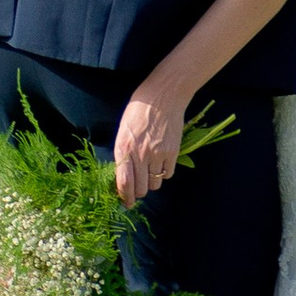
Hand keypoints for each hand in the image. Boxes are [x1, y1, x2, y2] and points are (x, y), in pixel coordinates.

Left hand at [114, 80, 185, 205]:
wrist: (164, 93)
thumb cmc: (140, 109)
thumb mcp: (124, 130)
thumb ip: (123, 152)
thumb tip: (123, 176)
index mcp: (124, 147)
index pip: (123, 183)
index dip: (125, 197)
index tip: (126, 203)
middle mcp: (140, 154)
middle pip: (140, 188)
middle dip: (138, 191)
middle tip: (139, 186)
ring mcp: (158, 153)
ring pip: (155, 183)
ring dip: (152, 181)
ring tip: (151, 170)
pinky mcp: (173, 151)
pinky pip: (168, 174)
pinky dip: (165, 172)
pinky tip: (162, 162)